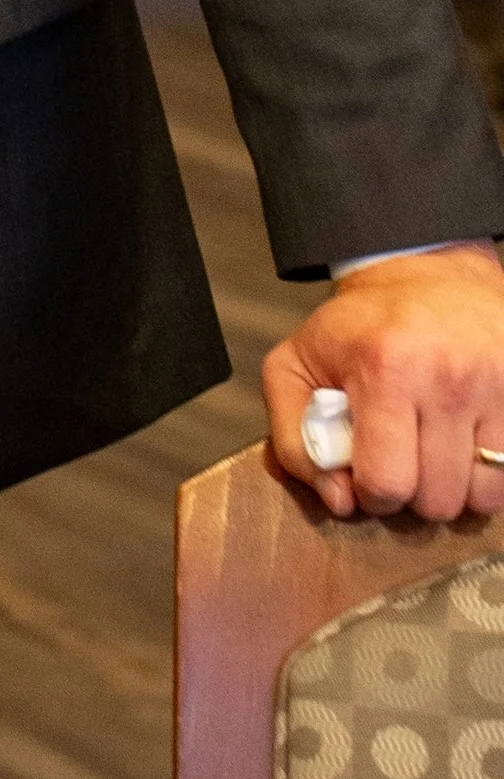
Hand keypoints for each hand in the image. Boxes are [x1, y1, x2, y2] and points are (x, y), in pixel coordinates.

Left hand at [265, 244, 503, 518]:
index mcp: (385, 368)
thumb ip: (295, 441)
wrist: (429, 277)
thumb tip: (339, 501)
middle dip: (413, 494)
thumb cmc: (359, 331)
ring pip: (481, 497)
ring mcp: (494, 386)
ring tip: (431, 453)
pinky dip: (487, 476)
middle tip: (401, 460)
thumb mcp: (296, 367)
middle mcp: (447, 377)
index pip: (386, 482)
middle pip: (437, 499)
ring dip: (454, 489)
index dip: (371, 494)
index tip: (367, 474)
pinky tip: (462, 448)